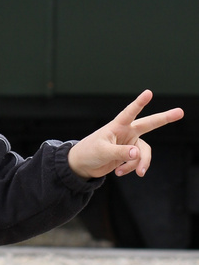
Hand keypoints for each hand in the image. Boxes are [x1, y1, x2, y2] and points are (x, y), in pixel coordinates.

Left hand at [67, 90, 183, 179]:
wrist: (83, 165)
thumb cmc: (89, 153)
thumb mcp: (102, 152)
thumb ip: (119, 153)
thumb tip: (136, 154)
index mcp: (117, 126)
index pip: (130, 112)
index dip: (140, 103)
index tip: (149, 92)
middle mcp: (126, 132)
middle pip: (149, 124)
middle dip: (165, 118)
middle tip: (181, 112)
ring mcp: (129, 143)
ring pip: (144, 152)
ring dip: (139, 163)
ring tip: (126, 172)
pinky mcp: (129, 155)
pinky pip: (138, 162)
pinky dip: (131, 168)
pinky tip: (118, 172)